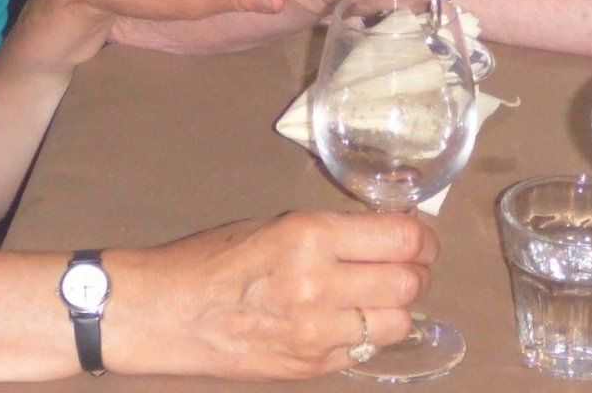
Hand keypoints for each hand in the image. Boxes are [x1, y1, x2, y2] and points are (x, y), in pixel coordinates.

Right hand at [106, 211, 435, 379]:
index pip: (400, 238)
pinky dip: (365, 334)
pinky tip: (346, 320)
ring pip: (397, 323)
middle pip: (409, 283)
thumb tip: (385, 235)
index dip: (422, 237)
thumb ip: (332, 232)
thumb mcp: (277, 225)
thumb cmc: (215, 259)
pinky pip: (365, 350)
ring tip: (381, 296)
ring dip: (397, 307)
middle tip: (409, 265)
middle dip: (417, 271)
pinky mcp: (311, 367)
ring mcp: (317, 333)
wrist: (169, 312)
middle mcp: (319, 284)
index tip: (420, 237)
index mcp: (309, 236)